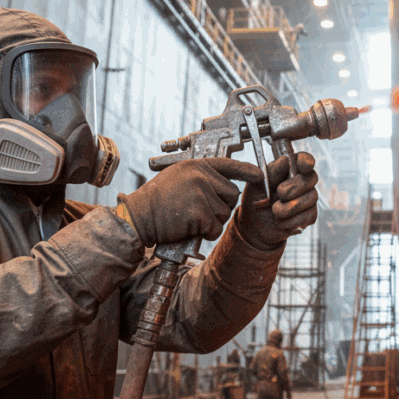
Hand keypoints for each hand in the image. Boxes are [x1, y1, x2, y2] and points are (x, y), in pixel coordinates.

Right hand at [117, 157, 262, 246]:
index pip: (228, 165)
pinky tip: (190, 228)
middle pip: (231, 194)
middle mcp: (201, 176)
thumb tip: (226, 184)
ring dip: (212, 221)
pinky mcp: (200, 213)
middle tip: (199, 211)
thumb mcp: (179, 177)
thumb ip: (201, 177)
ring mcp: (201, 193)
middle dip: (221, 206)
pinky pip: (216, 228)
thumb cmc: (157, 200)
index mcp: (196, 165)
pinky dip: (206, 233)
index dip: (247, 171)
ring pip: (225, 213)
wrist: (138, 217)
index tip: (260, 175)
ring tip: (190, 218)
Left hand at [235, 152, 318, 250]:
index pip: (304, 159)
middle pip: (311, 178)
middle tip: (280, 193)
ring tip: (274, 211)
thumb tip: (286, 160)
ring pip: (311, 197)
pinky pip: (309, 216)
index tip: (304, 166)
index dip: (306, 160)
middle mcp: (302, 181)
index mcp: (289, 169)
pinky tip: (280, 222)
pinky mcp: (309, 216)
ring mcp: (307, 198)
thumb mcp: (257, 183)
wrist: (253, 223)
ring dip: (290, 207)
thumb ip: (272, 171)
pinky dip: (292, 221)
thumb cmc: (256, 198)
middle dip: (295, 186)